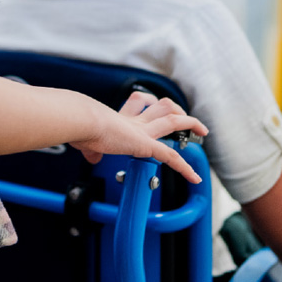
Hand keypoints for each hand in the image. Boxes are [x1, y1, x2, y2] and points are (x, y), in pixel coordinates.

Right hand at [70, 91, 208, 182]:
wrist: (83, 122)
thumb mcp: (84, 140)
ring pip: (174, 121)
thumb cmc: (80, 126)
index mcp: (120, 119)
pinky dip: (185, 168)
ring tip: (201, 131)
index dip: (147, 103)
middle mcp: (135, 122)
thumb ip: (91, 149)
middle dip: (175, 110)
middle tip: (182, 115)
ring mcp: (143, 132)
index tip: (150, 104)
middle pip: (162, 107)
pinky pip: (171, 157)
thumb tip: (92, 156)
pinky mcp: (146, 145)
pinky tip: (194, 177)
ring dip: (190, 124)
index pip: (139, 104)